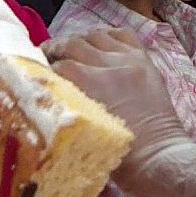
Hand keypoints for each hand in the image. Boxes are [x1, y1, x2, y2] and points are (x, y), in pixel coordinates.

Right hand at [45, 29, 195, 196]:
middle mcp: (109, 67)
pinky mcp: (145, 62)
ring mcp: (130, 61)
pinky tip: (98, 43)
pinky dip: (106, 36)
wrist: (160, 161)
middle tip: (45, 57)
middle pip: (72, 45)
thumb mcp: (83, 135)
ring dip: (79, 41)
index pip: (58, 67)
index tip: (35, 75)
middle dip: (55, 50)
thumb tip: (49, 98)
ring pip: (95, 37)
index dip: (43, 70)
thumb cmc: (119, 160)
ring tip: (70, 49)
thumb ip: (68, 110)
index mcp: (91, 87)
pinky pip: (122, 35)